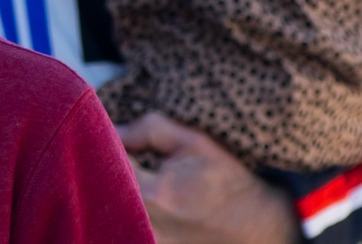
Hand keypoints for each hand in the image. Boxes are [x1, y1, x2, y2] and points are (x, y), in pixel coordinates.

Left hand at [119, 113, 299, 243]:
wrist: (259, 228)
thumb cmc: (228, 181)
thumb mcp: (194, 143)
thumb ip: (150, 129)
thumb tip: (116, 128)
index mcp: (153, 193)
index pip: (105, 160)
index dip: (104, 142)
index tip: (111, 133)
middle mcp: (145, 222)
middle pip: (102, 186)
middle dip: (106, 165)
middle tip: (120, 153)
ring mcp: (149, 239)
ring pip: (112, 206)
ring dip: (115, 187)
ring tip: (133, 175)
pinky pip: (125, 222)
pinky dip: (126, 207)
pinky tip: (142, 196)